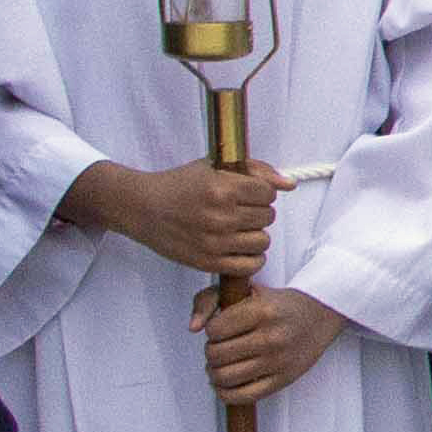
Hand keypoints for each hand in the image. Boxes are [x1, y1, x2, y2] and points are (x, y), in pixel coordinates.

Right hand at [71, 152, 283, 279]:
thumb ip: (257, 170)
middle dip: (257, 211)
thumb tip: (290, 185)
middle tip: (239, 210)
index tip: (246, 193)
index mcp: (223, 188)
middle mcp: (220, 216)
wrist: (142, 207)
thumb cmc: (179, 184)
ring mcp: (215, 242)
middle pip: (267, 217)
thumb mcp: (215, 166)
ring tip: (239, 228)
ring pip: (263, 241)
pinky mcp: (208, 262)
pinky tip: (241, 248)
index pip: (268, 194)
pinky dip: (251, 258)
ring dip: (255, 234)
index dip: (260, 192)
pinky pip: (250, 265)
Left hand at [190, 284, 348, 404]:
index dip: (212, 330)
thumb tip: (192, 327)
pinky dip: (224, 392)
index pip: (214, 330)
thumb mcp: (246, 289)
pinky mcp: (282, 380)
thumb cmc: (278, 302)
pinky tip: (225, 382)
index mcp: (262, 310)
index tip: (222, 328)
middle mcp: (271, 337)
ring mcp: (277, 361)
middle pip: (216, 355)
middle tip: (221, 346)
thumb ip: (210, 299)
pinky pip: (241, 396)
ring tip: (221, 364)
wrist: (321, 314)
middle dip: (211, 351)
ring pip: (224, 377)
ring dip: (214, 372)